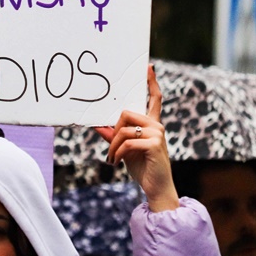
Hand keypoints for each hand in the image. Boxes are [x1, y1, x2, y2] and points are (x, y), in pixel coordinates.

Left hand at [95, 64, 177, 211]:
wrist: (157, 188)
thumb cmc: (143, 168)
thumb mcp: (125, 150)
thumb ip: (114, 136)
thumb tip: (97, 126)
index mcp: (152, 124)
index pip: (154, 98)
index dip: (151, 82)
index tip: (148, 67)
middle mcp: (157, 125)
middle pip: (127, 113)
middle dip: (114, 130)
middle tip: (112, 148)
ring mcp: (157, 134)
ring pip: (124, 129)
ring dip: (113, 146)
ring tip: (112, 158)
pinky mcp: (155, 144)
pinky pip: (127, 142)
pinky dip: (117, 153)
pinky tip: (116, 162)